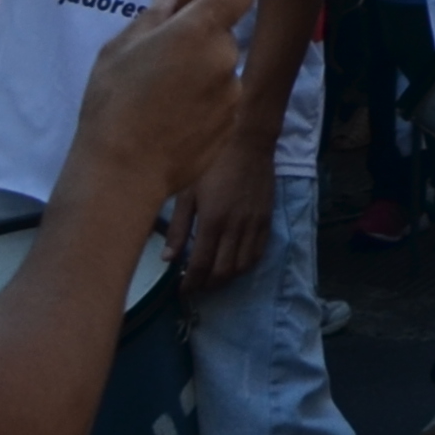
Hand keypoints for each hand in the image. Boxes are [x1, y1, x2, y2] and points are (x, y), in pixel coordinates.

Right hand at [65, 0, 250, 212]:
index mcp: (199, 29)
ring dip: (203, 77)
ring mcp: (232, 93)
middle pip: (224, 36)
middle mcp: (225, 56)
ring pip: (222, 71)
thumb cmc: (113, 103)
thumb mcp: (118, 51)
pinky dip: (205, 107)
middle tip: (163, 65)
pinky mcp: (232, 124)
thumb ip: (152, 16)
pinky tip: (173, 124)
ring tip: (164, 101)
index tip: (204, 5)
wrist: (122, 171)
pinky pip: (221, 103)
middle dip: (201, 43)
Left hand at [174, 123, 277, 287]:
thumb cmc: (211, 165)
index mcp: (212, 220)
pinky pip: (259, 252)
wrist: (248, 143)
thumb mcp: (187, 193)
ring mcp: (254, 224)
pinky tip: (234, 264)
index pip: (201, 264)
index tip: (182, 291)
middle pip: (223, 271)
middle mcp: (235, 227)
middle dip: (208, 285)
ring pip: (242, 265)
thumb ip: (179, 228)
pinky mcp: (267, 219)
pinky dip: (246, 265)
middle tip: (196, 287)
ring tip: (214, 278)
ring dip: (227, 278)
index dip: (191, 283)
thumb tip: (168, 259)